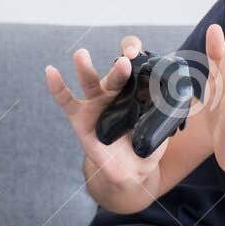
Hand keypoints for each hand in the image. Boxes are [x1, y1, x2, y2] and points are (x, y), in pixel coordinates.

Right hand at [44, 34, 169, 192]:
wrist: (130, 171)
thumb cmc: (146, 144)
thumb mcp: (161, 127)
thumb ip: (166, 112)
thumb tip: (173, 96)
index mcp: (136, 88)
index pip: (138, 63)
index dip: (139, 55)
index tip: (141, 57)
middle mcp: (115, 91)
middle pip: (117, 71)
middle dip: (121, 64)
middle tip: (126, 61)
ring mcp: (95, 102)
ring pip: (90, 81)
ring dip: (85, 67)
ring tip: (81, 54)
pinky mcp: (79, 116)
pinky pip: (66, 100)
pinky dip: (57, 86)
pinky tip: (51, 71)